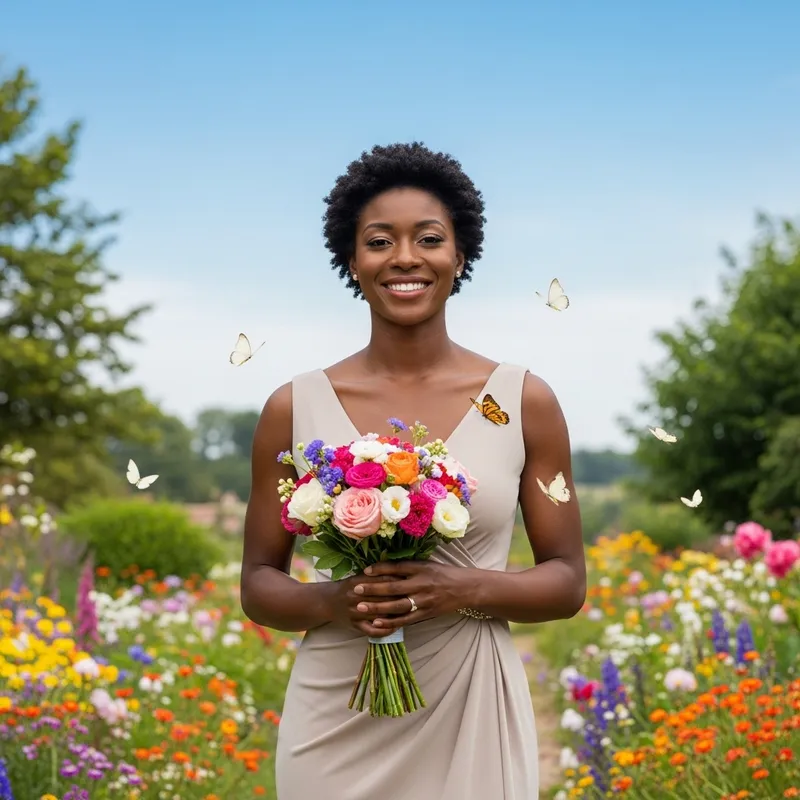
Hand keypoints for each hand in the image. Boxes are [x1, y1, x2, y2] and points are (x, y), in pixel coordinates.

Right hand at [323, 572, 408, 637]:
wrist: (327, 602)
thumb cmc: (348, 587)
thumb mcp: (359, 577)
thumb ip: (376, 574)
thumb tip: (400, 571)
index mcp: (359, 582)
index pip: (383, 580)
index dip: (399, 581)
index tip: (412, 580)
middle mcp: (356, 596)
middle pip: (383, 598)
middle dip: (401, 597)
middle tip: (416, 597)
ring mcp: (355, 612)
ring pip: (379, 614)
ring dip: (395, 614)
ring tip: (411, 613)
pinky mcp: (355, 625)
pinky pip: (372, 630)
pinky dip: (384, 630)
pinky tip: (395, 628)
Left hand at [352, 561, 474, 632]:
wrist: (465, 588)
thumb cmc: (443, 574)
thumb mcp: (426, 564)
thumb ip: (408, 566)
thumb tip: (384, 566)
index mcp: (421, 568)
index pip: (396, 567)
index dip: (380, 569)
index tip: (365, 571)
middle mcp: (421, 584)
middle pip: (393, 587)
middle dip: (373, 589)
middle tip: (356, 589)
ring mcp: (424, 600)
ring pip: (396, 605)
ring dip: (377, 607)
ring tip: (361, 607)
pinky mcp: (426, 613)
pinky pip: (405, 619)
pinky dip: (391, 621)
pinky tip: (377, 622)